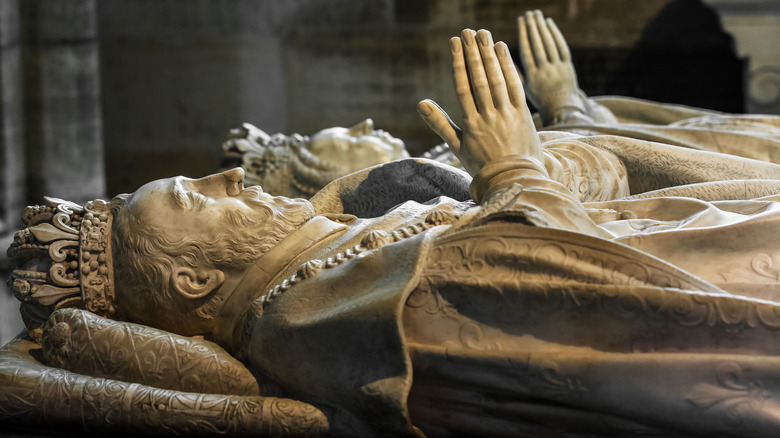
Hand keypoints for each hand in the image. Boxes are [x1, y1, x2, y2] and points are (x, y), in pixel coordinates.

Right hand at [418, 29, 541, 176]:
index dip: (458, 62)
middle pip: (479, 78)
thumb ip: (440, 123)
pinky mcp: (523, 114)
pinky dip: (509, 67)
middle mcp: (488, 116)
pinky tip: (503, 49)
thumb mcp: (458, 146)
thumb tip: (420, 103)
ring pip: (496, 79)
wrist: (514, 180)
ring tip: (484, 34)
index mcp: (471, 124)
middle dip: (473, 52)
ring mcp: (507, 115)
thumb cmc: (483, 165)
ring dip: (490, 54)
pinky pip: (515, 86)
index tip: (455, 43)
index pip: (463, 86)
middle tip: (468, 32)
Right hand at [518, 10, 579, 114]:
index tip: (520, 21)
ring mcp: (558, 68)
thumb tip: (499, 57)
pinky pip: (562, 47)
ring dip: (543, 27)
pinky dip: (555, 34)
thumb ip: (513, 74)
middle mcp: (546, 71)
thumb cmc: (538, 99)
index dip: (523, 34)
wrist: (561, 109)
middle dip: (533, 27)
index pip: (527, 51)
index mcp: (533, 77)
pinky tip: (549, 23)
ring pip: (550, 44)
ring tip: (536, 14)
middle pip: (538, 45)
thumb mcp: (522, 91)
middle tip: (528, 13)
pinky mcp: (568, 67)